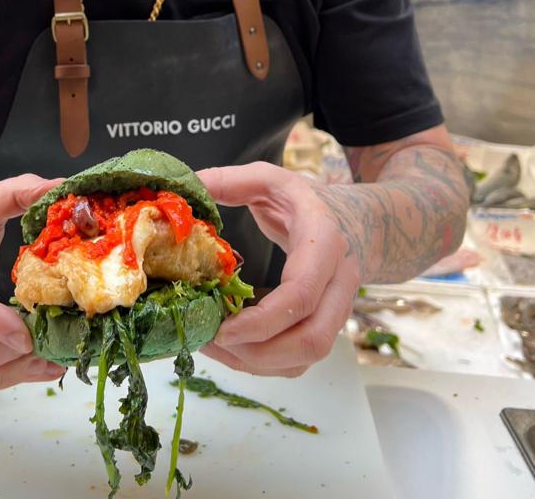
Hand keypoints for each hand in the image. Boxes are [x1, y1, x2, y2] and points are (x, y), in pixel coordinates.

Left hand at [197, 162, 360, 377]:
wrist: (356, 220)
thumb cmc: (306, 201)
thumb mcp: (269, 179)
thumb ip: (228, 181)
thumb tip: (186, 188)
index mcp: (324, 241)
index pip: (302, 293)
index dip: (263, 320)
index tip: (222, 329)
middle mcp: (339, 282)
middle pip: (312, 339)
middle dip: (258, 352)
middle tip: (210, 341)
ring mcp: (337, 309)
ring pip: (307, 356)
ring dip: (258, 362)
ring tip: (212, 346)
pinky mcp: (326, 326)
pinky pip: (301, 359)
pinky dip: (266, 362)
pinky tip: (232, 348)